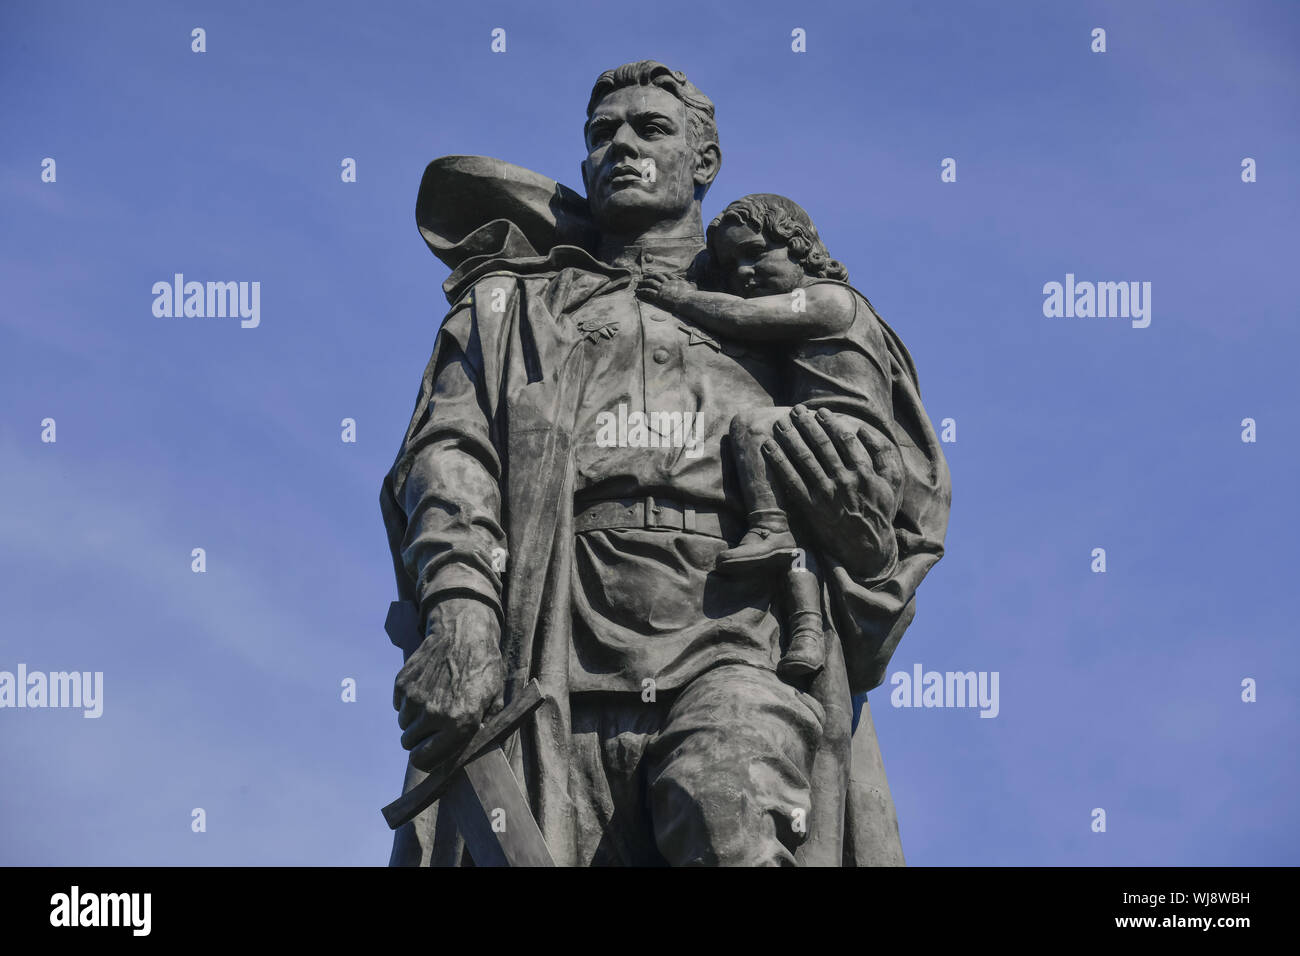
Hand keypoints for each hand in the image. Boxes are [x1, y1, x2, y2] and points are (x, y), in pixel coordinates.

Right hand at [393, 597, 503, 771]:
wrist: (463, 632)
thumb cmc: (483, 667)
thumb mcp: (494, 699)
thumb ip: (483, 729)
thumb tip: (471, 750)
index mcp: (459, 725)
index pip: (424, 760)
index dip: (425, 760)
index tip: (428, 753)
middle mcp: (433, 715)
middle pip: (409, 744)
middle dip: (419, 738)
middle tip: (433, 723)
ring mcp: (414, 699)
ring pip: (403, 724)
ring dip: (414, 718)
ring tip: (433, 699)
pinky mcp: (402, 684)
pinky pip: (398, 705)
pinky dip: (407, 701)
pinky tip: (425, 686)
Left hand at [635, 272, 695, 308]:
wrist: (686, 300)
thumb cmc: (690, 296)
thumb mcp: (691, 288)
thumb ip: (691, 285)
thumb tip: (693, 283)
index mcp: (675, 281)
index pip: (667, 275)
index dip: (662, 274)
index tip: (658, 273)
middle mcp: (667, 283)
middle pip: (657, 276)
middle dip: (650, 275)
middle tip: (645, 275)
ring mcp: (662, 288)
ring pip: (650, 282)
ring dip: (644, 281)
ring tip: (638, 281)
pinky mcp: (658, 295)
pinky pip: (648, 291)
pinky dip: (642, 290)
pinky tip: (637, 291)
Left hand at [763, 404, 905, 580]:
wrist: (868, 547)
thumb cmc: (879, 511)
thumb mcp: (892, 482)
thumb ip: (883, 455)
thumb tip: (864, 431)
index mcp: (863, 472)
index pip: (843, 439)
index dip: (830, 422)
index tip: (820, 412)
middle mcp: (844, 480)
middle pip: (821, 445)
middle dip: (806, 425)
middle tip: (795, 411)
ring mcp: (826, 494)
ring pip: (804, 459)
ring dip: (790, 438)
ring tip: (780, 424)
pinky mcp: (811, 507)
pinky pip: (791, 481)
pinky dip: (779, 462)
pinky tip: (769, 448)